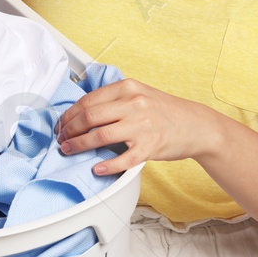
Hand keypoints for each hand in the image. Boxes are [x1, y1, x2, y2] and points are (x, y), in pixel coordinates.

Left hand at [54, 77, 217, 175]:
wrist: (196, 126)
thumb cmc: (165, 111)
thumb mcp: (140, 94)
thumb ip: (115, 99)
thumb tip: (82, 112)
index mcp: (128, 88)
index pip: (88, 101)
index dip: (69, 115)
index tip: (62, 124)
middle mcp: (134, 104)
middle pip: (89, 117)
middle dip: (69, 130)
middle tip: (61, 139)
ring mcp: (142, 125)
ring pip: (99, 136)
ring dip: (78, 145)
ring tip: (69, 150)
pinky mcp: (150, 146)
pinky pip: (122, 159)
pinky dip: (106, 166)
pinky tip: (96, 168)